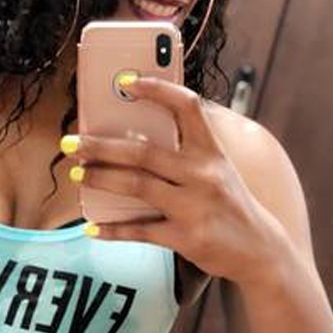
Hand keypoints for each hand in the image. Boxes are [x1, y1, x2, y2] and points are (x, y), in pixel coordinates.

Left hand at [65, 76, 281, 286]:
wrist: (260, 250)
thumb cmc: (229, 204)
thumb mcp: (218, 170)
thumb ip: (185, 153)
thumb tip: (131, 138)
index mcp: (212, 151)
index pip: (186, 107)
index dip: (157, 89)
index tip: (126, 81)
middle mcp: (203, 174)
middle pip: (143, 152)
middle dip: (101, 145)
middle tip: (71, 142)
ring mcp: (194, 206)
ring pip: (136, 186)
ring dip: (101, 179)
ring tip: (77, 173)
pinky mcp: (186, 237)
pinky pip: (140, 231)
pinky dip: (112, 229)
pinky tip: (91, 227)